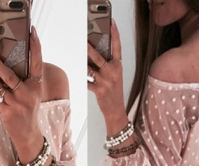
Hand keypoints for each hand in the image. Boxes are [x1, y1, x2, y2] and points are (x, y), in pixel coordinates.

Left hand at [0, 26, 43, 159]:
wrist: (28, 134)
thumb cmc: (27, 110)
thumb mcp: (31, 94)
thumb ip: (23, 80)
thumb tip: (5, 62)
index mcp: (36, 86)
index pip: (37, 63)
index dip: (36, 47)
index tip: (33, 32)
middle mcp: (28, 93)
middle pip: (10, 74)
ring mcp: (18, 103)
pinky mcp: (8, 112)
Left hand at [88, 19, 127, 134]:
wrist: (116, 109)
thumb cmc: (114, 92)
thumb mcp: (115, 76)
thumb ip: (108, 65)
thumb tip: (94, 54)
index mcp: (118, 67)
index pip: (117, 47)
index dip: (115, 34)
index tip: (111, 23)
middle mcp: (113, 72)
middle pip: (100, 57)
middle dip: (91, 49)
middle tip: (85, 40)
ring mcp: (106, 81)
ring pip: (91, 68)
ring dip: (84, 63)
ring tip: (80, 55)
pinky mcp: (99, 90)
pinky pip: (88, 81)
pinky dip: (84, 79)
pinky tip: (81, 76)